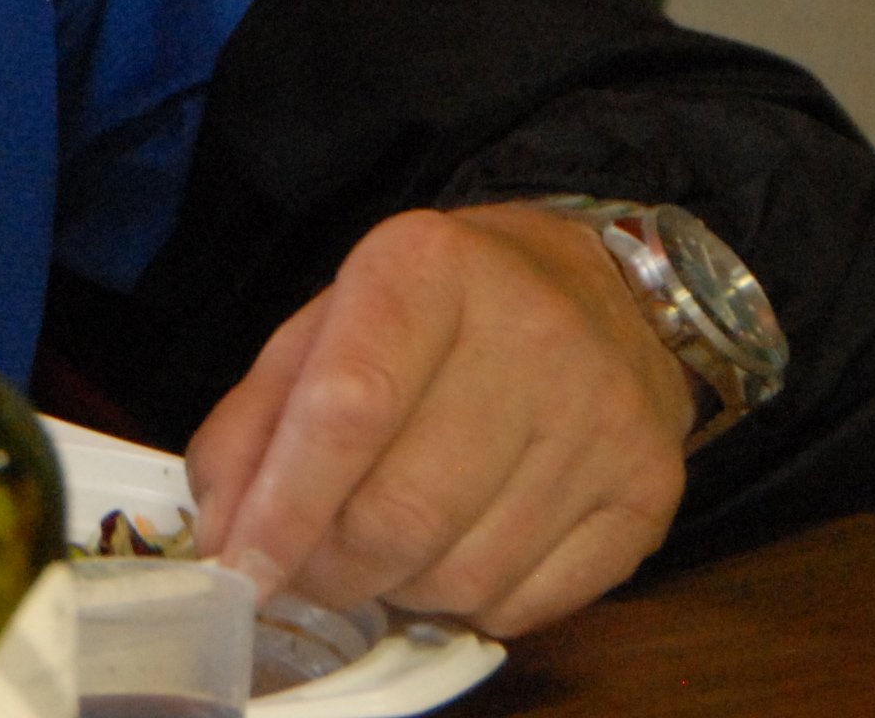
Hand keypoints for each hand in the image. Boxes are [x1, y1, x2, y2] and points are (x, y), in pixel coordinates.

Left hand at [184, 204, 691, 635]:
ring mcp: (603, 418)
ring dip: (398, 587)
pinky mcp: (648, 489)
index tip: (242, 566)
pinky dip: (469, 603)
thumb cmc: (441, 314)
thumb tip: (225, 534)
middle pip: (400, 513)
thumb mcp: (331, 325)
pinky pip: (526, 605)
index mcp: (429, 269)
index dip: (283, 505)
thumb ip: (258, 421)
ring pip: (460, 575)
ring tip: (389, 544)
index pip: (348, 407)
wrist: (602, 292)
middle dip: (330, 566)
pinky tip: (460, 547)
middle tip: (307, 565)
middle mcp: (532, 335)